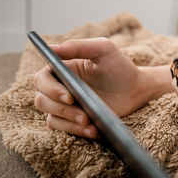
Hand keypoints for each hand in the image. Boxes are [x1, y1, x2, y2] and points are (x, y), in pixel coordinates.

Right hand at [34, 38, 148, 138]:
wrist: (135, 89)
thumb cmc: (119, 66)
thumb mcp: (103, 49)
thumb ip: (78, 46)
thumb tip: (51, 48)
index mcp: (62, 68)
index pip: (42, 78)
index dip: (50, 89)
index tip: (68, 97)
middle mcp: (59, 86)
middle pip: (43, 100)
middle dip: (63, 110)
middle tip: (83, 115)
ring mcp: (66, 105)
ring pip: (52, 117)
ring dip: (70, 122)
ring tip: (90, 123)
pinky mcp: (74, 119)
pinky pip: (65, 129)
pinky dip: (77, 131)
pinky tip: (93, 131)